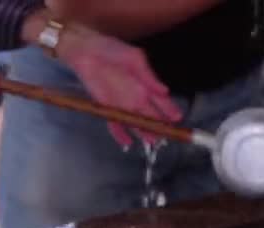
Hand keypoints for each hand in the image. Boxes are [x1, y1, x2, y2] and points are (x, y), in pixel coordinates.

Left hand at [55, 24, 181, 146]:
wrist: (85, 50)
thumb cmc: (111, 49)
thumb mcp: (135, 58)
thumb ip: (149, 76)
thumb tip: (165, 91)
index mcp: (145, 85)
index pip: (162, 102)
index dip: (171, 111)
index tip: (178, 119)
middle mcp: (136, 97)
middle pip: (151, 116)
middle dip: (160, 126)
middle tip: (168, 135)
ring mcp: (122, 104)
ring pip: (136, 123)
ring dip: (144, 133)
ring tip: (152, 141)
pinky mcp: (107, 108)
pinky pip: (115, 124)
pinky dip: (120, 134)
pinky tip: (126, 143)